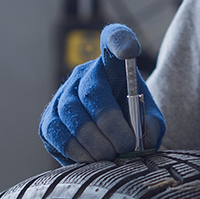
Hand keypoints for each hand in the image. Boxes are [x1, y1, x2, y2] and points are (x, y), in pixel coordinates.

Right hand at [39, 24, 164, 164]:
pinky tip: (93, 159)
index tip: (129, 50)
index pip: (114, 39)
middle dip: (110, 124)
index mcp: (113, 66)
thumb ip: (151, 127)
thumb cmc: (135, 125)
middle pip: (92, 92)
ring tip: (111, 156)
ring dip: (94, 141)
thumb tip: (141, 138)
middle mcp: (84, 74)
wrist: (114, 142)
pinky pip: (57, 134)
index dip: (119, 41)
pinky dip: (76, 151)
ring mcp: (63, 96)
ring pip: (71, 115)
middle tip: (126, 146)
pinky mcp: (49, 121)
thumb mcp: (151, 123)